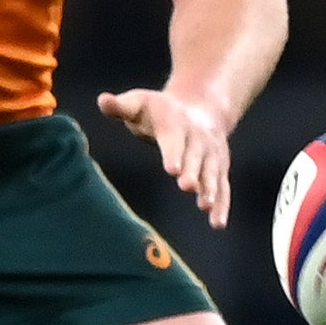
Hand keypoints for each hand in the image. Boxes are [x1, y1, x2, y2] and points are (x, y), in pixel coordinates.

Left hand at [99, 86, 235, 226]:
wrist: (201, 107)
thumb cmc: (159, 110)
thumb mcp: (139, 103)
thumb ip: (120, 106)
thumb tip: (102, 100)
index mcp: (176, 124)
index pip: (175, 140)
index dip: (174, 154)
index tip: (173, 169)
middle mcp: (198, 139)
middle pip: (196, 158)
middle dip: (193, 172)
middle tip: (188, 187)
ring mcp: (211, 155)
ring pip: (212, 173)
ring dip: (210, 189)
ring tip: (205, 207)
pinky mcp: (219, 168)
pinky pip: (222, 188)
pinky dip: (222, 205)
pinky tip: (217, 224)